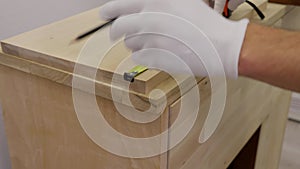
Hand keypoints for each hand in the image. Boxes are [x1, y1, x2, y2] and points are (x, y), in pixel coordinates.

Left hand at [100, 0, 247, 77]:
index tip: (104, 14)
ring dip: (137, 44)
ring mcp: (149, 40)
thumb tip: (141, 7)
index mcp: (155, 2)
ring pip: (129, 44)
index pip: (119, 5)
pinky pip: (138, 59)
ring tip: (154, 44)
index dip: (109, 10)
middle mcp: (148, 19)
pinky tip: (158, 54)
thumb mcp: (181, 1)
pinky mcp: (153, 58)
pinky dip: (144, 57)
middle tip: (115, 34)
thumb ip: (158, 3)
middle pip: (119, 28)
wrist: (220, 45)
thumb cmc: (204, 24)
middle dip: (116, 32)